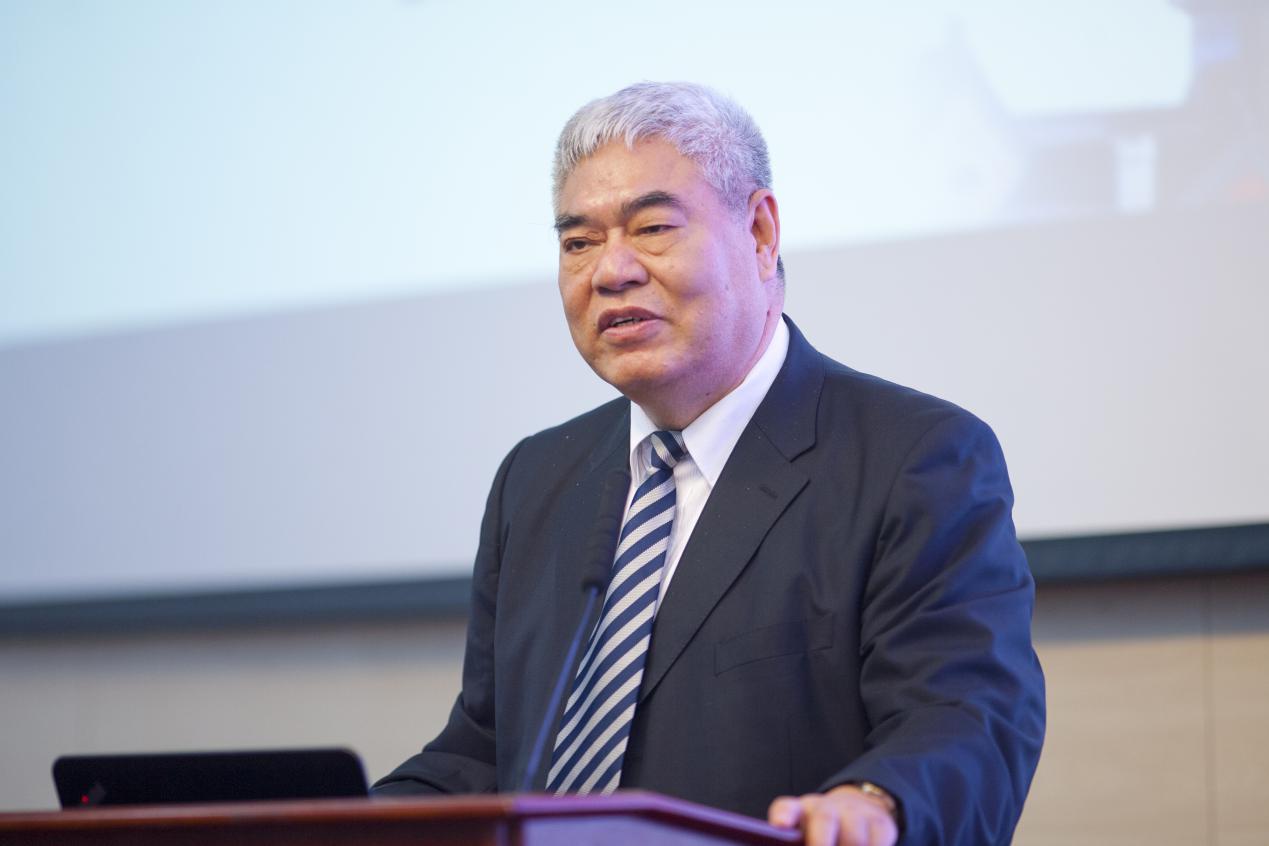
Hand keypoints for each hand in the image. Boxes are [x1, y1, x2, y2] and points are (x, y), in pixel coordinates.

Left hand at [768, 784, 898, 845]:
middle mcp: (826, 808)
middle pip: (824, 820)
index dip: (784, 816)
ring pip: (855, 839)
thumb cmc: (821, 834)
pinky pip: (879, 841)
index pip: (786, 808)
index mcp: (800, 812)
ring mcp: (854, 813)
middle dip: (821, 842)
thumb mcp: (805, 834)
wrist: (857, 811)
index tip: (780, 825)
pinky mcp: (879, 823)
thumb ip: (796, 842)